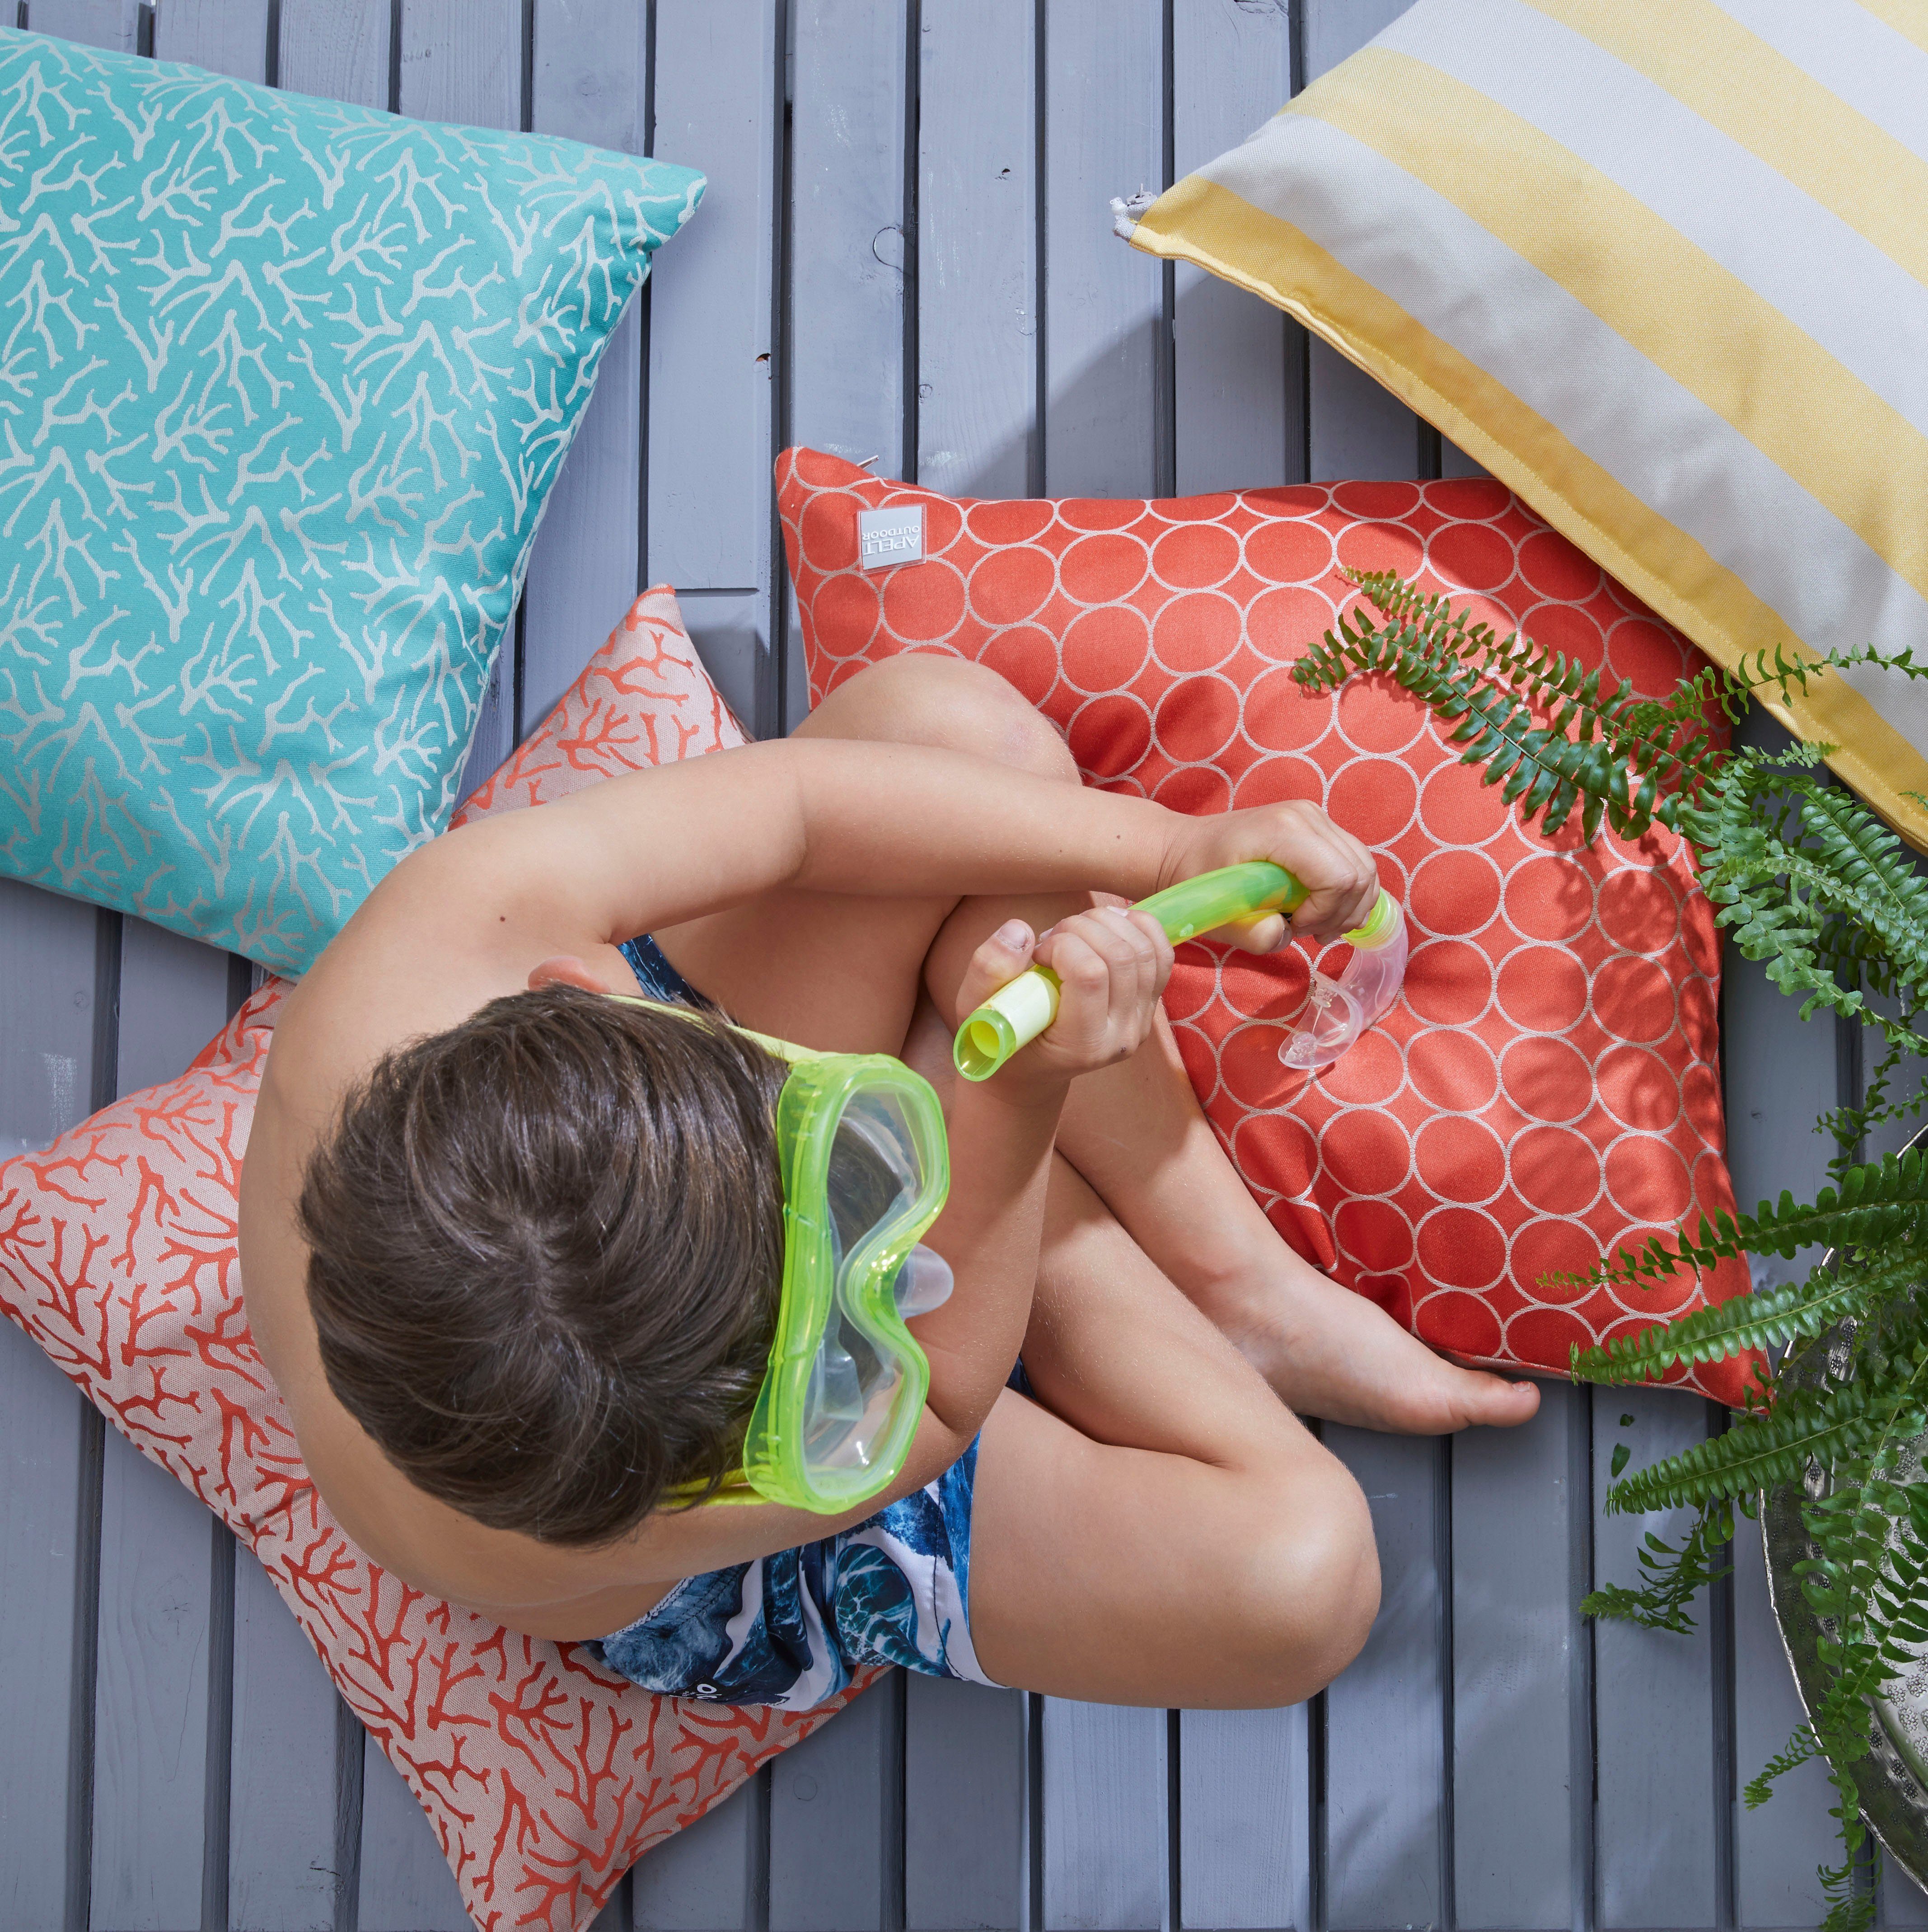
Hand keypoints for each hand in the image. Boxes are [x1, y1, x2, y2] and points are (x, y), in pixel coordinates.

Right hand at [956, 906, 1173, 1088]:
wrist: (1028, 1071)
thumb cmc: (995, 1041)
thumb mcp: (974, 1011)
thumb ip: (988, 971)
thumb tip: (1020, 929)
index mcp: (1080, 1044)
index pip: (1091, 975)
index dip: (1062, 945)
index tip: (1037, 953)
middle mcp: (1120, 1037)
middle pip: (1122, 956)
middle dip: (1083, 928)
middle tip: (1052, 938)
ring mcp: (1140, 1022)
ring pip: (1145, 950)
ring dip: (1108, 923)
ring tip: (1074, 932)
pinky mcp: (1149, 1006)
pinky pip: (1161, 954)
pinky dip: (1139, 927)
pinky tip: (1106, 925)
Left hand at [1161, 800, 1378, 950]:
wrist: (1183, 848)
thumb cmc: (1196, 876)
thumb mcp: (1215, 911)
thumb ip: (1250, 932)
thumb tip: (1281, 935)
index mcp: (1283, 831)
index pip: (1339, 877)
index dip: (1325, 913)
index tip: (1293, 928)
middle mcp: (1306, 816)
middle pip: (1359, 873)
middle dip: (1340, 914)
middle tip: (1307, 933)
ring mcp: (1315, 817)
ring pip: (1364, 868)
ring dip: (1348, 906)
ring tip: (1314, 925)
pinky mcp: (1318, 825)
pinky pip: (1354, 861)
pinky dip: (1347, 893)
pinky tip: (1320, 910)